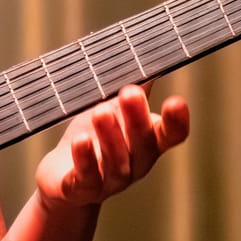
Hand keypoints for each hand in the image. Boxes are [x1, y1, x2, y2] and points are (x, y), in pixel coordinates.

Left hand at [34, 85, 190, 208]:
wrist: (63, 179)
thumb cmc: (94, 138)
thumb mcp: (115, 110)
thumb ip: (134, 87)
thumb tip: (148, 51)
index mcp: (148, 142)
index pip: (171, 135)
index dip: (177, 121)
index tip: (177, 101)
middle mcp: (135, 163)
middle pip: (143, 144)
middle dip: (137, 118)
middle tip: (130, 92)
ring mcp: (110, 180)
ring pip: (115, 161)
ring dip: (110, 136)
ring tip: (101, 111)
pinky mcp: (81, 189)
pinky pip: (86, 177)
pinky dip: (84, 159)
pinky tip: (80, 140)